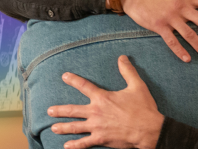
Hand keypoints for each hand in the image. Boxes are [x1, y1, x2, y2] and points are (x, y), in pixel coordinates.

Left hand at [48, 55, 163, 148]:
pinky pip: (84, 143)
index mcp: (103, 98)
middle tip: (49, 110)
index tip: (64, 76)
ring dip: (63, 127)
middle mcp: (96, 112)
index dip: (73, 80)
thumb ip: (128, 71)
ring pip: (74, 127)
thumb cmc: (143, 108)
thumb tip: (122, 58)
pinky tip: (67, 146)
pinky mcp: (100, 139)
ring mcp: (96, 127)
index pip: (84, 86)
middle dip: (59, 110)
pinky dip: (75, 145)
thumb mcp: (137, 86)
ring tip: (53, 127)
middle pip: (72, 110)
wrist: (148, 129)